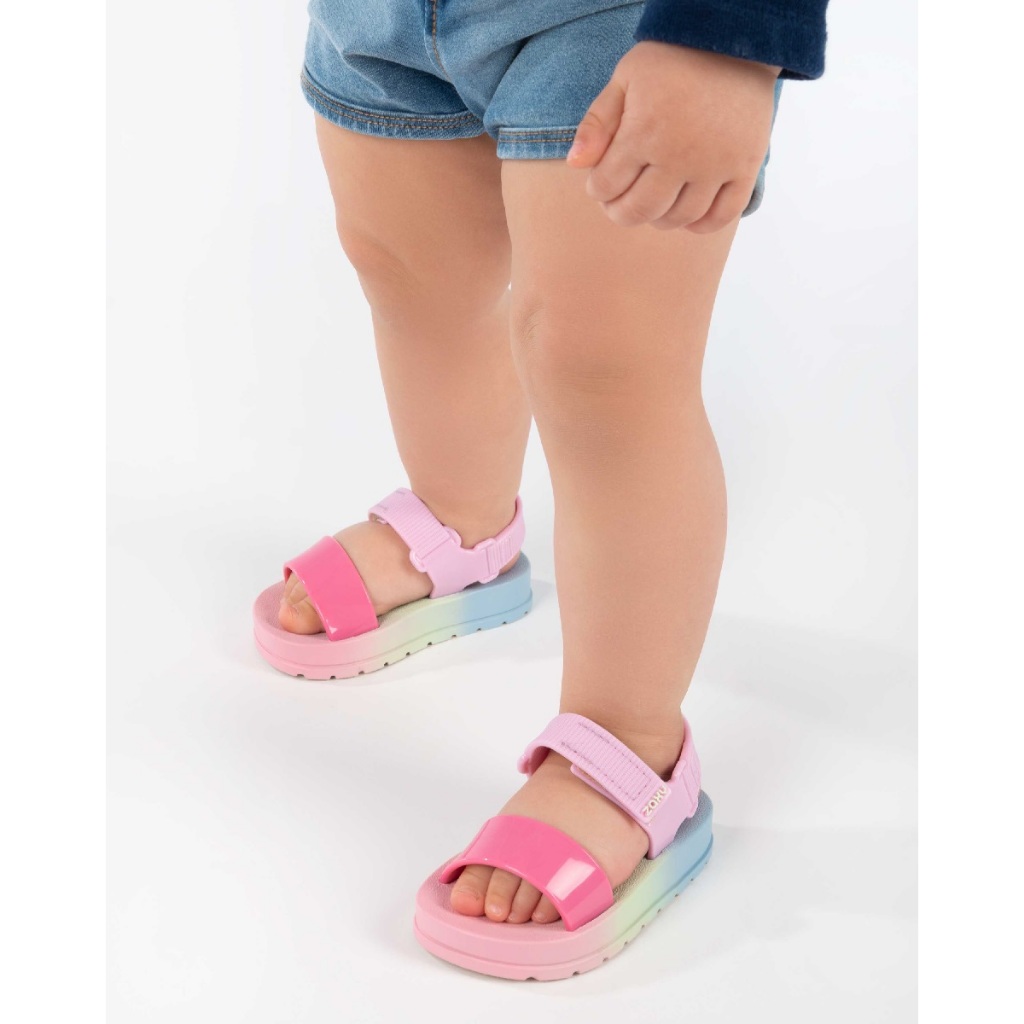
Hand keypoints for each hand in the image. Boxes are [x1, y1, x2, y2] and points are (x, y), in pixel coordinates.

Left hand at [567, 43, 779, 232]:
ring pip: (678, 218)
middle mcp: (679, 155)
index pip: (606, 187)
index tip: (602, 182)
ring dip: (658, 219)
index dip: (598, 189)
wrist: (733, 39)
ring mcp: (715, 164)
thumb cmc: (672, 59)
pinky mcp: (744, 167)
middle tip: (620, 202)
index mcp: (643, 132)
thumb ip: (596, 123)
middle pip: (639, 211)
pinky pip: (722, 215)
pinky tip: (688, 215)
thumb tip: (575, 165)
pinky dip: (702, 225)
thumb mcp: (624, 79)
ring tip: (653, 203)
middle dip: (621, 212)